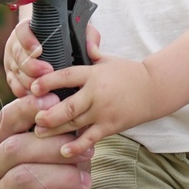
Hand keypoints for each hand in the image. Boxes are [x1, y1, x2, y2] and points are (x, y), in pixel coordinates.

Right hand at [0, 90, 93, 188]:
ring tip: (84, 183)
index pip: (7, 119)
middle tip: (88, 153)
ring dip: (60, 177)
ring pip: (22, 179)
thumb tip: (63, 104)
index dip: (30, 107)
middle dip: (56, 148)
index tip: (56, 103)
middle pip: (16, 148)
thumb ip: (53, 133)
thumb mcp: (51, 157)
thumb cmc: (51, 188)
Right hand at [3, 18, 102, 96]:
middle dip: (31, 65)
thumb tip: (92, 45)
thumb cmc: (64, 38)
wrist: (50, 48)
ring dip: (28, 80)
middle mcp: (17, 45)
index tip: (39, 50)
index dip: (28, 40)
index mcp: (27, 29)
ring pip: (16, 71)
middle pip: (19, 54)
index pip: (22, 31)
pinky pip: (13, 84)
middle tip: (46, 72)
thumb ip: (85, 35)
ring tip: (42, 88)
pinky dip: (22, 90)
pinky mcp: (12, 76)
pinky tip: (32, 96)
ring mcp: (13, 61)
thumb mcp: (75, 33)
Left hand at [31, 55, 161, 158]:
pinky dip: (77, 146)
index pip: (68, 76)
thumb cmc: (128, 73)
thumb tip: (83, 37)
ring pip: (76, 123)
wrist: (154, 89)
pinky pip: (91, 138)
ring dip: (56, 130)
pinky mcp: (111, 126)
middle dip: (49, 114)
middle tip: (34, 118)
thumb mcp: (108, 60)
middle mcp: (97, 93)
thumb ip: (92, 52)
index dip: (49, 81)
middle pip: (69, 106)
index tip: (33, 87)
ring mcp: (104, 111)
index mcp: (94, 73)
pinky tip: (64, 151)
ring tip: (39, 133)